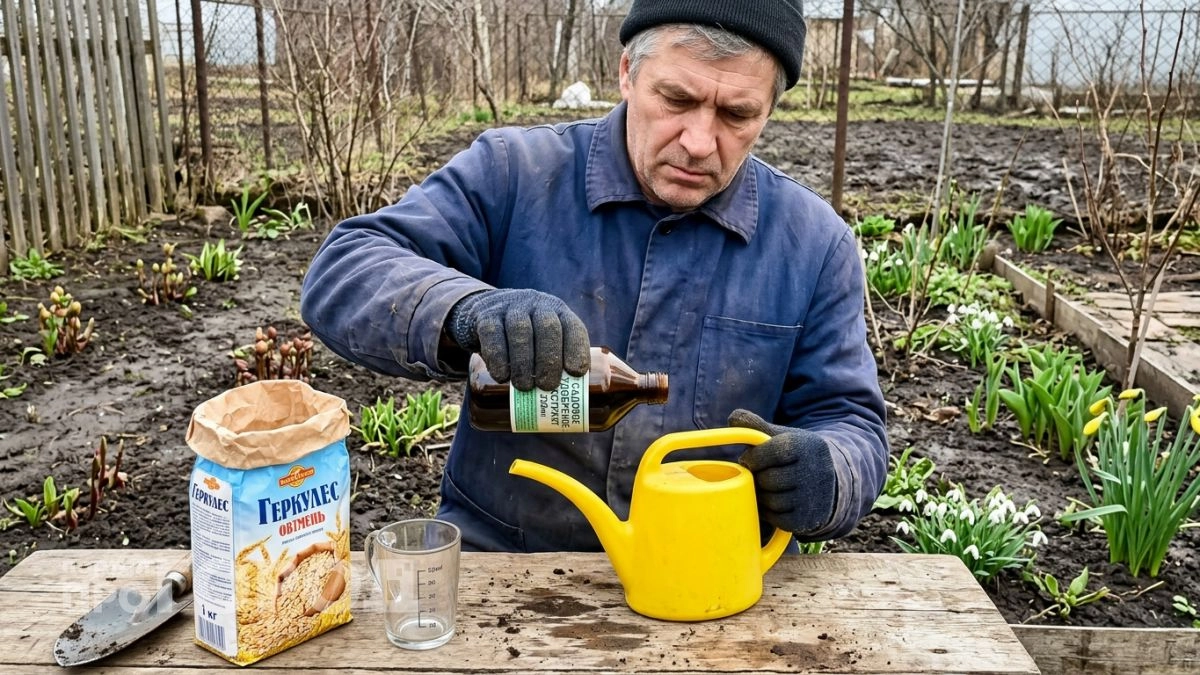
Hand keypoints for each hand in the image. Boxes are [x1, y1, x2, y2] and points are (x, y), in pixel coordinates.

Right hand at [447, 289, 589, 390]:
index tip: (576, 373)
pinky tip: (501, 376)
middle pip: (547, 328)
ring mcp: (510, 307)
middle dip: (549, 360)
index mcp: (558, 312)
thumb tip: (570, 413)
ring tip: (524, 387)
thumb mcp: (542, 342)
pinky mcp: (486, 315)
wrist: (483, 313)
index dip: (577, 348)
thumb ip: (554, 366)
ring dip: (523, 362)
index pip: (572, 326)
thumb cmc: (523, 339)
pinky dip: (497, 357)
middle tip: (547, 387)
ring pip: (520, 330)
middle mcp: (537, 304)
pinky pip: (492, 333)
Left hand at [728, 409, 836, 534]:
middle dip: (757, 477)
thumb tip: (733, 417)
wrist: (828, 481)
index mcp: (805, 447)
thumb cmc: (795, 455)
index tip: (749, 459)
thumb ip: (756, 426)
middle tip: (756, 475)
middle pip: (769, 479)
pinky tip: (770, 502)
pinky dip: (769, 512)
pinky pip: (777, 519)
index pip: (773, 452)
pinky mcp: (808, 518)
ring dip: (761, 495)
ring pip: (772, 500)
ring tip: (763, 487)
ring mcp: (812, 497)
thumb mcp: (782, 436)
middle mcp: (813, 472)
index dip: (754, 457)